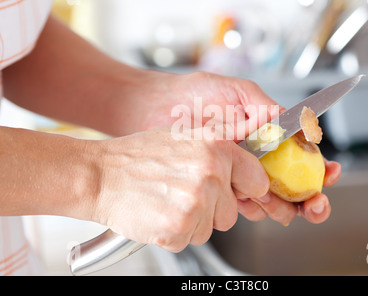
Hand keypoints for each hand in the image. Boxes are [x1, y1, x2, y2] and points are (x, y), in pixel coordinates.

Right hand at [90, 128, 269, 251]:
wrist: (100, 175)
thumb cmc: (138, 157)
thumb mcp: (184, 138)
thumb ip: (219, 152)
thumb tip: (245, 171)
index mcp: (217, 147)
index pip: (257, 179)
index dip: (246, 189)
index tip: (239, 193)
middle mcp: (211, 173)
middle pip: (232, 212)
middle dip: (212, 209)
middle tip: (183, 194)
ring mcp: (196, 202)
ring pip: (211, 228)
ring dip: (192, 222)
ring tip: (167, 201)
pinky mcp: (179, 227)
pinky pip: (189, 239)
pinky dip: (174, 233)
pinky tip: (158, 213)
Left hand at [121, 71, 340, 225]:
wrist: (154, 109)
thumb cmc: (192, 95)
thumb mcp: (236, 91)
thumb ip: (267, 107)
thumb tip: (296, 123)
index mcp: (266, 133)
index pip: (301, 154)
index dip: (319, 167)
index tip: (328, 173)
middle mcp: (256, 156)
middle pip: (292, 183)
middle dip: (309, 198)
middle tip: (314, 202)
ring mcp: (238, 172)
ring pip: (271, 198)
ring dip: (284, 206)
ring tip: (283, 203)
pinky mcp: (219, 185)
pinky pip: (243, 203)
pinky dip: (254, 207)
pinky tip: (256, 204)